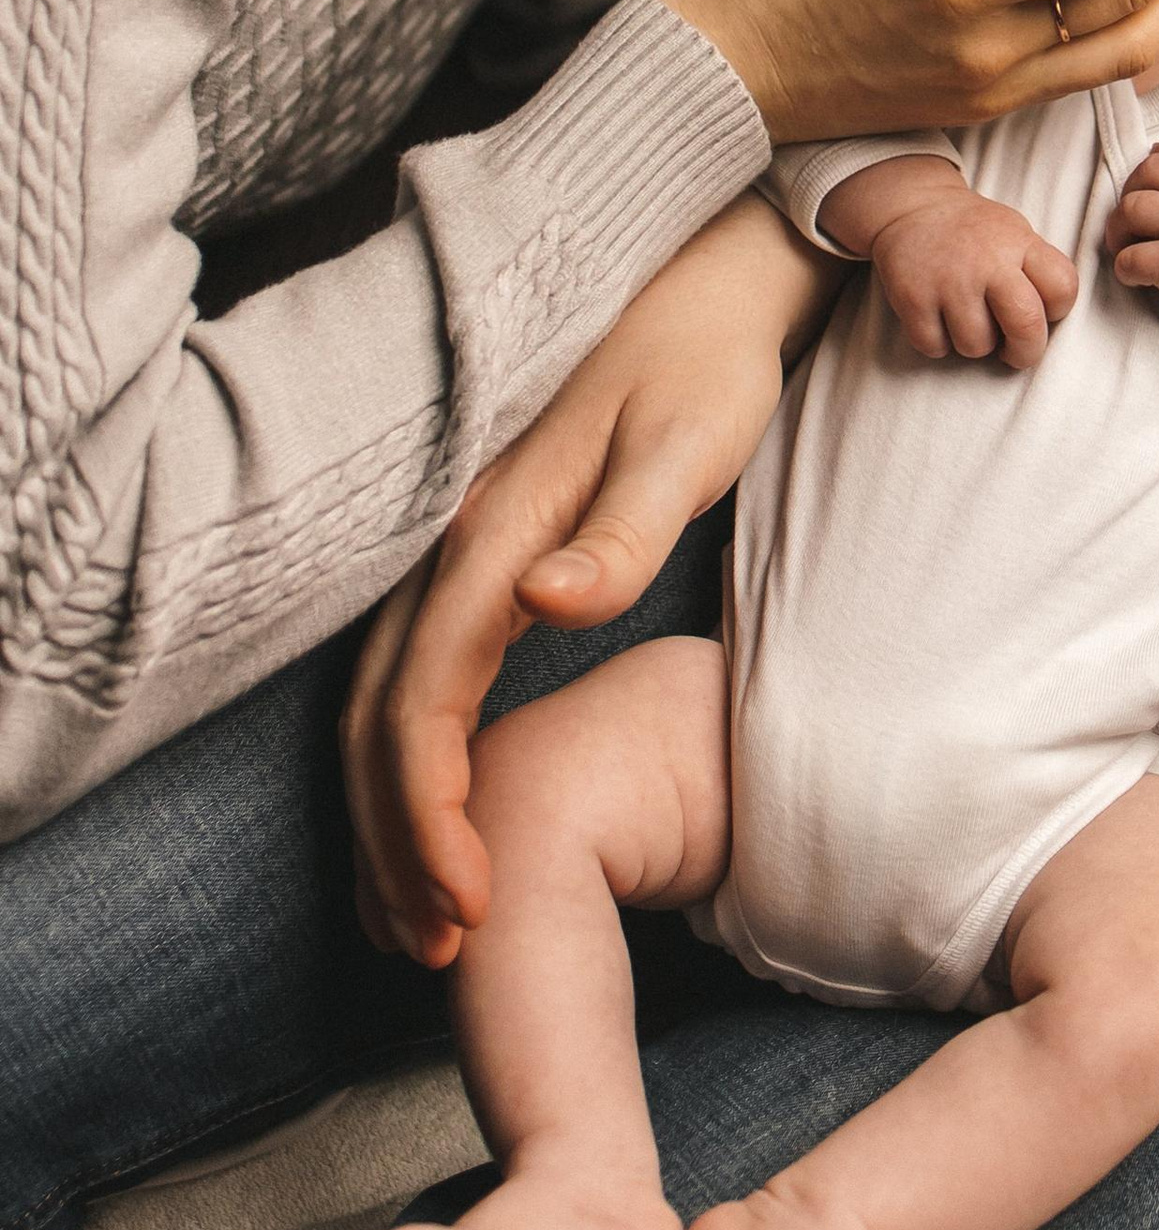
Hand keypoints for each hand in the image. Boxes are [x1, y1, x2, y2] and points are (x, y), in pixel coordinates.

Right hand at [342, 197, 835, 965]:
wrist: (708, 283)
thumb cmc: (708, 369)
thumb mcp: (687, 444)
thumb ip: (622, 533)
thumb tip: (545, 604)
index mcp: (492, 531)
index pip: (425, 702)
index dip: (431, 813)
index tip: (469, 906)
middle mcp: (450, 542)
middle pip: (380, 721)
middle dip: (397, 841)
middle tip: (443, 946)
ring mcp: (451, 547)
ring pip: (381, 705)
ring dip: (390, 817)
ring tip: (426, 917)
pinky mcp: (476, 552)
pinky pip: (412, 679)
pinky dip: (406, 766)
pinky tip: (437, 821)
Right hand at [828, 159, 1079, 366]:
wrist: (915, 206)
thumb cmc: (975, 232)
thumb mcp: (1016, 233)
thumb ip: (1037, 271)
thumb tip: (1050, 324)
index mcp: (1020, 244)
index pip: (1063, 288)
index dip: (1058, 310)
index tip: (1042, 311)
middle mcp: (987, 262)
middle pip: (1025, 326)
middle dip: (1025, 352)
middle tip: (1014, 350)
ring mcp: (948, 281)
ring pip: (976, 346)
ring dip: (974, 343)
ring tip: (966, 316)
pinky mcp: (912, 298)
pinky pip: (935, 347)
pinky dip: (937, 342)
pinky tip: (938, 317)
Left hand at [1104, 126, 1158, 328]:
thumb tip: (1153, 152)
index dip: (1158, 156)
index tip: (1157, 185)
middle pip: (1148, 170)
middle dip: (1131, 194)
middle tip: (1134, 221)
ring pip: (1130, 207)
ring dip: (1119, 231)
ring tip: (1130, 246)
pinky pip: (1129, 256)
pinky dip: (1125, 269)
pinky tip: (1139, 276)